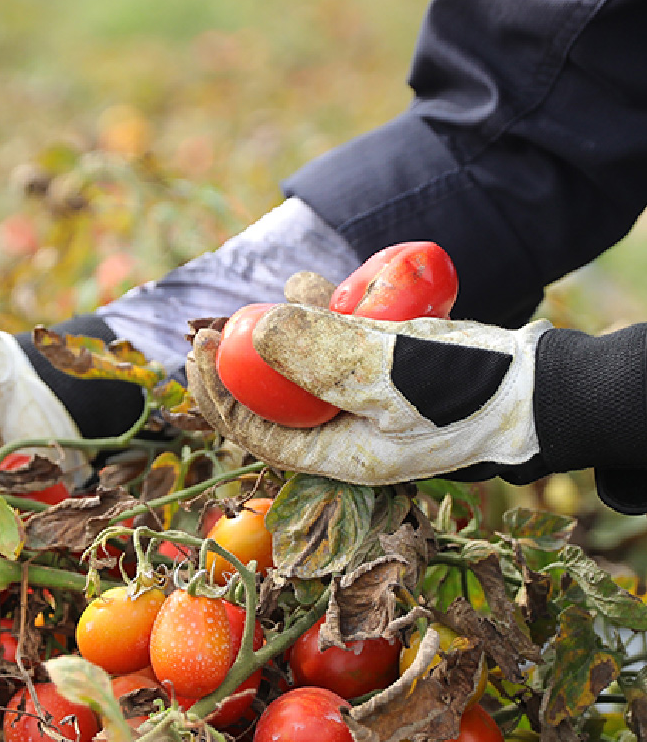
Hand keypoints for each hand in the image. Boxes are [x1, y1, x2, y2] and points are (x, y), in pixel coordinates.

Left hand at [187, 304, 560, 484]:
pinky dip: (328, 316)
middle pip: (273, 401)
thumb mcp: (389, 372)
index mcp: (338, 456)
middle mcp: (347, 433)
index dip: (218, 395)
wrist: (543, 386)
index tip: (197, 349)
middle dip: (240, 362)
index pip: (257, 434)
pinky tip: (317, 286)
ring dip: (285, 331)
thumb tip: (254, 330)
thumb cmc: (467, 389)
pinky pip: (344, 346)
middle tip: (212, 324)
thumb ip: (324, 353)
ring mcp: (369, 402)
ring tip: (281, 293)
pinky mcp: (390, 371)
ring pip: (307, 368)